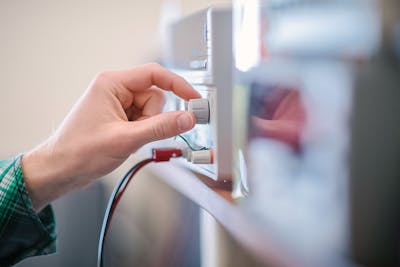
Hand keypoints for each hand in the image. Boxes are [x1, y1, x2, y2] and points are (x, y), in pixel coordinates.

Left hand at [22, 63, 199, 210]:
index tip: (194, 98)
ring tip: (126, 140)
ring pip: (150, 111)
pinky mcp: (118, 117)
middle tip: (135, 134)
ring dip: (145, 128)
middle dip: (152, 118)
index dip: (178, 85)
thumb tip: (188, 118)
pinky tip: (124, 142)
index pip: (154, 74)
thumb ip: (160, 127)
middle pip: (154, 96)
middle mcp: (115, 90)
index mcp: (112, 83)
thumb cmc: (79, 151)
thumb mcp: (125, 139)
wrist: (60, 170)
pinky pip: (143, 121)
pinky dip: (140, 133)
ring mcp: (117, 104)